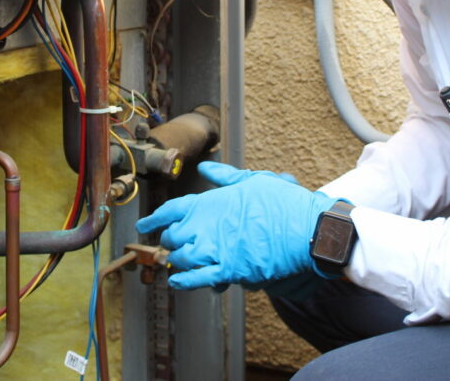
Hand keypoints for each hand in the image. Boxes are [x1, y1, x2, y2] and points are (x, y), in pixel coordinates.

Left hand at [135, 161, 336, 289]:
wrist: (305, 229)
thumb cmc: (282, 202)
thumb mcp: (253, 181)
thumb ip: (225, 177)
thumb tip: (205, 168)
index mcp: (210, 201)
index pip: (172, 209)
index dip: (154, 218)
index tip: (143, 225)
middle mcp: (207, 226)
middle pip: (174, 236)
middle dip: (170, 239)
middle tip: (170, 242)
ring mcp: (216, 250)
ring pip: (182, 258)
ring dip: (177, 260)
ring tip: (176, 260)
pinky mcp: (230, 270)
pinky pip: (199, 279)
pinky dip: (184, 281)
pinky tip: (176, 281)